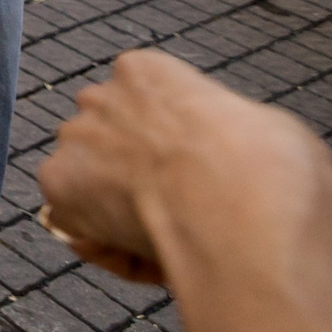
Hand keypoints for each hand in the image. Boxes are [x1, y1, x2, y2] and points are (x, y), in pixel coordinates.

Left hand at [39, 49, 331, 285]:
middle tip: (178, 211)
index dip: (168, 145)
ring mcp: (74, 142)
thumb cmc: (272, 169)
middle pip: (106, 139)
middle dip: (133, 173)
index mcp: (145, 71)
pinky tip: (157, 260)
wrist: (247, 213)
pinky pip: (78, 225)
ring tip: (173, 240)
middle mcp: (99, 97)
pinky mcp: (58, 188)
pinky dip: (110, 248)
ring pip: (89, 183)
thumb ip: (223, 125)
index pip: (140, 103)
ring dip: (119, 211)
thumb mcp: (267, 126)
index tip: (194, 172)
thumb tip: (224, 144)